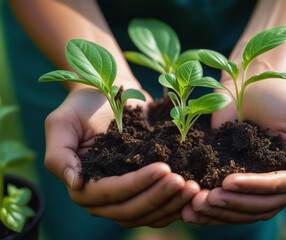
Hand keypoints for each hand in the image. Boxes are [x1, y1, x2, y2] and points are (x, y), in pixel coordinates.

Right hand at [44, 88, 199, 226]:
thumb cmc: (84, 105)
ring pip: (148, 213)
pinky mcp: (144, 187)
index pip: (111, 193)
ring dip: (172, 204)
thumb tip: (75, 183)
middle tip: (184, 182)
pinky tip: (195, 192)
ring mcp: (126, 194)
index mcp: (83, 183)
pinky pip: (160, 206)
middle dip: (159, 197)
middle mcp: (104, 196)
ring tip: (195, 188)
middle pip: (131, 209)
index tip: (163, 168)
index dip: (137, 184)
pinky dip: (177, 204)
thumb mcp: (62, 123)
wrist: (110, 93)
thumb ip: (60, 155)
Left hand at [182, 79, 285, 224]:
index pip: (281, 188)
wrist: (249, 84)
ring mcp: (255, 183)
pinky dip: (210, 209)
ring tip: (194, 206)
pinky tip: (190, 208)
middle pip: (260, 205)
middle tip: (206, 199)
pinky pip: (226, 201)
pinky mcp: (234, 179)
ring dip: (219, 211)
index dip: (256, 187)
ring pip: (242, 210)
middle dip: (233, 204)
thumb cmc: (280, 96)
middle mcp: (279, 183)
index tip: (228, 182)